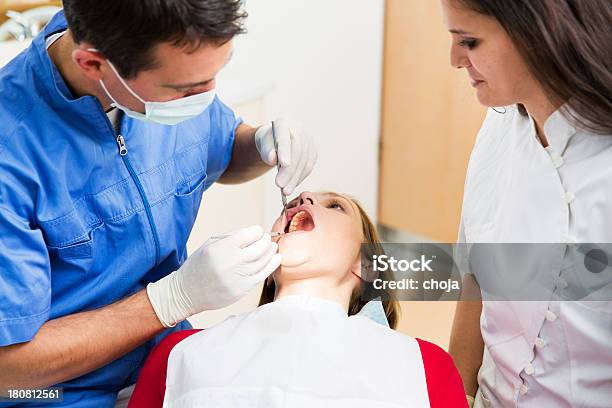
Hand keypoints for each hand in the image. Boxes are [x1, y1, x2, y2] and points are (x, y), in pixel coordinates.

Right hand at [146, 226, 280, 326]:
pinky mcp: (242, 290)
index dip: (257, 231)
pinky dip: (271, 266)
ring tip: (272, 248)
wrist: (187, 292)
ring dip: (271, 252)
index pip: (249, 234)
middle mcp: (232, 262)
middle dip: (266, 240)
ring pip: (264, 261)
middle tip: (266, 239)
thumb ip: (232, 237)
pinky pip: (262, 275)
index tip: (258, 231)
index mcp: (222, 248)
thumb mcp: (210, 244)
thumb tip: (253, 233)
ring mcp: (238, 277)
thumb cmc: (198, 266)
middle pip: (260, 247)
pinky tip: (275, 259)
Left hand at [254, 118, 316, 195]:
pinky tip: (292, 185)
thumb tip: (272, 159)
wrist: (277, 138)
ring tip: (285, 191)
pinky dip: (300, 178)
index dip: (285, 151)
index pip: (285, 138)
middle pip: (297, 152)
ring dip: (295, 178)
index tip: (283, 164)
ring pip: (305, 162)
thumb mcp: (262, 144)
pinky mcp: (313, 152)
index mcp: (283, 123)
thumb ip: (266, 151)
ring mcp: (309, 141)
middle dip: (289, 171)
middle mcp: (299, 130)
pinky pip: (308, 166)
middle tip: (280, 186)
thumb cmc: (268, 142)